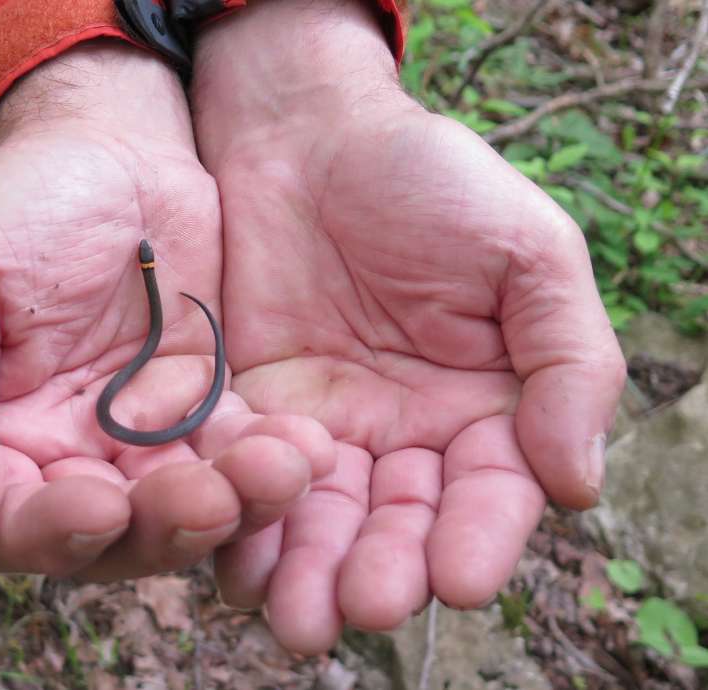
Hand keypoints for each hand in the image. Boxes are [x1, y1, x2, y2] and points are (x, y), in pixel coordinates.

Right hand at [0, 42, 335, 579]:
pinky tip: (305, 448)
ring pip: (186, 511)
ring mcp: (142, 439)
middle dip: (161, 526)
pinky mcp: (209, 409)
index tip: (98, 505)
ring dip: (231, 506)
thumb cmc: (17, 205)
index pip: (10, 526)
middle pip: (111, 539)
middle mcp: (65, 457)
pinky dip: (272, 463)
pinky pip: (242, 458)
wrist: (111, 140)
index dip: (51, 533)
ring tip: (276, 470)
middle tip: (208, 496)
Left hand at [190, 0, 624, 652]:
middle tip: (361, 608)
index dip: (477, 537)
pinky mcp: (244, 414)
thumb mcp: (525, 252)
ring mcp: (322, 429)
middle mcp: (403, 436)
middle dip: (380, 569)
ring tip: (292, 619)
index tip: (457, 580)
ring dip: (306, 572)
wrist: (304, 132)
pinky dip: (239, 524)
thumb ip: (566, 361)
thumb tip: (578, 486)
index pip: (489, 491)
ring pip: (317, 519)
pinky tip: (232, 566)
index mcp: (484, 408)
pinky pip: (243, 479)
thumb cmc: (428, 180)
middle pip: (396, 523)